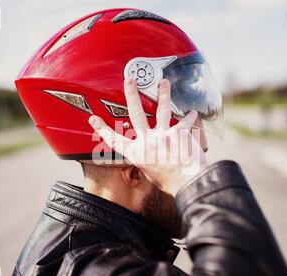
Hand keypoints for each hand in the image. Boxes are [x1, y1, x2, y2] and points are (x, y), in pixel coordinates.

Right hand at [88, 78, 207, 195]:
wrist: (188, 184)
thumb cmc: (170, 182)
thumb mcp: (150, 172)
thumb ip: (147, 158)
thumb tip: (149, 153)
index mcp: (137, 154)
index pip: (115, 140)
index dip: (102, 129)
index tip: (93, 118)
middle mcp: (147, 142)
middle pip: (136, 114)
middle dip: (131, 95)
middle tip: (129, 80)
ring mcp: (162, 135)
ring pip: (161, 110)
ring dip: (163, 94)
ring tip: (164, 82)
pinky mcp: (178, 133)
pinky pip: (185, 121)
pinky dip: (190, 117)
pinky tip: (193, 112)